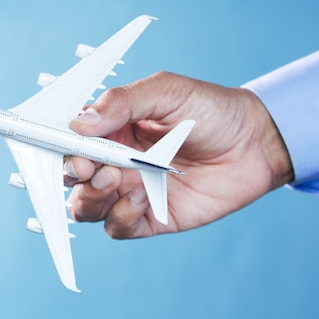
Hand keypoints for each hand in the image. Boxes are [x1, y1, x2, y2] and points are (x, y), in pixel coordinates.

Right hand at [64, 71, 292, 238]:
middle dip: (74, 174)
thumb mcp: (165, 91)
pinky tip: (141, 198)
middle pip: (72, 177)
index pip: (71, 139)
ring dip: (91, 198)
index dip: (62, 146)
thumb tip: (79, 123)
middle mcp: (116, 160)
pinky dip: (120, 217)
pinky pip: (118, 227)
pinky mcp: (151, 216)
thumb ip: (121, 102)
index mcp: (112, 128)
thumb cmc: (211, 110)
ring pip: (86, 206)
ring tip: (116, 181)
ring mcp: (131, 190)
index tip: (70, 146)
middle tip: (92, 168)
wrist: (257, 142)